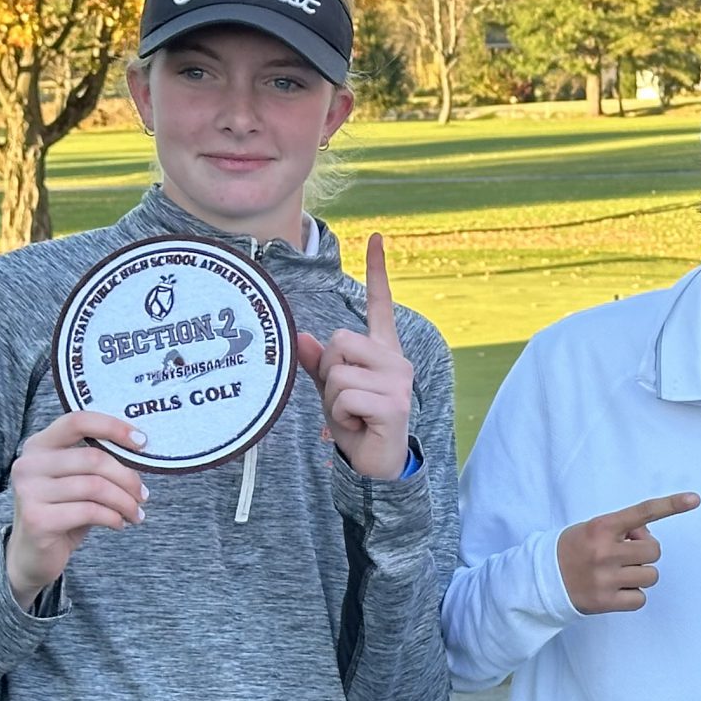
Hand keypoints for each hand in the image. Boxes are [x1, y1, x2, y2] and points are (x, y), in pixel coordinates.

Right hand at [4, 411, 147, 605]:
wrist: (33, 554)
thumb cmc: (63, 511)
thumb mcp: (77, 480)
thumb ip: (97, 462)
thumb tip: (141, 450)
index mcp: (39, 446)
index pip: (78, 421)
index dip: (113, 427)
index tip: (142, 442)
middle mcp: (28, 464)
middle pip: (93, 458)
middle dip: (127, 478)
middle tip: (142, 495)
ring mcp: (29, 492)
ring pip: (95, 487)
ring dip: (124, 502)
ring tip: (135, 513)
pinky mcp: (38, 519)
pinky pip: (90, 512)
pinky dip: (113, 518)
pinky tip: (119, 524)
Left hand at [295, 233, 414, 480]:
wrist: (376, 463)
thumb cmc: (356, 421)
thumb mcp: (331, 389)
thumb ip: (318, 364)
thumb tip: (301, 338)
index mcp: (382, 351)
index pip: (380, 304)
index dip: (377, 271)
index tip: (376, 237)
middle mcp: (396, 360)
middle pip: (340, 340)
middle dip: (329, 370)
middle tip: (345, 398)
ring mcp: (398, 381)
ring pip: (337, 371)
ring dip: (333, 399)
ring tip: (353, 415)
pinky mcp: (394, 403)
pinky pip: (345, 396)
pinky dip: (342, 416)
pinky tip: (360, 426)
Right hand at [558, 492, 699, 614]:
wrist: (540, 580)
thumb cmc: (572, 550)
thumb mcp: (592, 529)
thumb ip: (621, 529)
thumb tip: (647, 537)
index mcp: (601, 527)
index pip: (642, 512)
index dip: (671, 505)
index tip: (694, 499)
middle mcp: (605, 551)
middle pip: (654, 551)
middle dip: (645, 553)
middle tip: (626, 554)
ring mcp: (606, 578)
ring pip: (651, 575)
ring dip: (641, 574)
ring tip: (619, 574)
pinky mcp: (605, 601)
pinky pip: (641, 597)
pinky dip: (634, 595)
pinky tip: (616, 590)